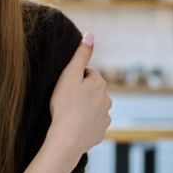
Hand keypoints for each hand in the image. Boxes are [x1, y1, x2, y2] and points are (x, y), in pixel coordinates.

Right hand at [48, 32, 111, 158]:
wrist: (67, 138)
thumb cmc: (65, 105)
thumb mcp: (70, 74)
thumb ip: (81, 54)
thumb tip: (90, 34)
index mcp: (100, 84)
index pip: (89, 74)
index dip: (75, 79)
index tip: (66, 87)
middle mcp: (107, 99)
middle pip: (93, 91)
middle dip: (82, 93)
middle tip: (66, 100)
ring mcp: (105, 117)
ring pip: (94, 107)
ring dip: (84, 108)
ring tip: (69, 114)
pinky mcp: (100, 132)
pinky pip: (93, 124)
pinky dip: (85, 124)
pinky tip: (74, 126)